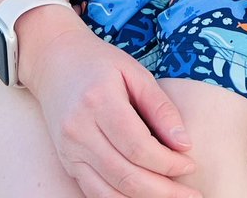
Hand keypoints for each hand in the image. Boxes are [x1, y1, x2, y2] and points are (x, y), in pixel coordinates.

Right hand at [20, 12, 200, 197]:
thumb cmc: (99, 63)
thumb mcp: (134, 71)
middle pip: (126, 175)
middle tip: (191, 195)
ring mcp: (69, 150)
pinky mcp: (67, 162)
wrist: (54, 61)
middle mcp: (79, 130)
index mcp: (99, 100)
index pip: (138, 147)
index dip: (168, 162)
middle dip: (164, 191)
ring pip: (110, 191)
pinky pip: (95, 193)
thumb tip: (184, 144)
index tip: (190, 163)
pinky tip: (144, 197)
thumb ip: (159, 107)